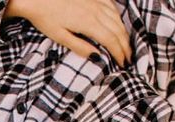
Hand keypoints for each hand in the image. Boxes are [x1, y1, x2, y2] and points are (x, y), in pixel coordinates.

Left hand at [6, 0, 131, 66]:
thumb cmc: (46, 18)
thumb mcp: (60, 37)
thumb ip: (79, 47)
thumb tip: (97, 57)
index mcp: (89, 23)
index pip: (111, 40)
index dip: (119, 53)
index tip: (123, 63)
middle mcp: (96, 11)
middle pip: (117, 30)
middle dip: (125, 45)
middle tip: (128, 58)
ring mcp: (96, 2)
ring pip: (117, 18)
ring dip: (124, 32)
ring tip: (126, 45)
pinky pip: (112, 6)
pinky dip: (118, 16)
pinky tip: (118, 23)